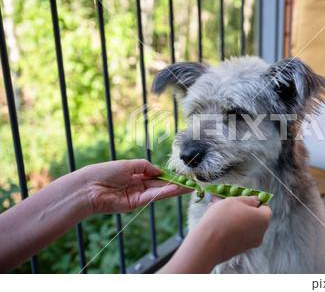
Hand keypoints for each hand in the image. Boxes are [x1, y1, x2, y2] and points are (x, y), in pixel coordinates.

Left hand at [77, 159, 192, 214]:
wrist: (88, 187)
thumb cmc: (104, 172)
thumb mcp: (128, 164)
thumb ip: (145, 166)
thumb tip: (159, 170)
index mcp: (135, 174)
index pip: (156, 175)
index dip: (169, 174)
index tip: (182, 174)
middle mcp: (138, 185)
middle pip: (161, 184)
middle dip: (176, 184)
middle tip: (192, 184)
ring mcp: (137, 196)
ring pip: (159, 192)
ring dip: (174, 190)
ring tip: (189, 188)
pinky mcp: (134, 204)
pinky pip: (152, 197)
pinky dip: (163, 193)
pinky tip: (174, 189)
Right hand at [161, 195, 271, 272]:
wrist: (208, 243)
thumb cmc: (224, 218)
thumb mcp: (236, 201)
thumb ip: (248, 199)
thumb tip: (255, 200)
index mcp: (263, 220)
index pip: (265, 207)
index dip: (255, 200)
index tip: (244, 195)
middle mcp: (259, 234)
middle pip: (251, 215)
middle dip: (238, 206)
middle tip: (226, 198)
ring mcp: (248, 243)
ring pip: (241, 224)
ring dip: (230, 214)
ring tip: (214, 205)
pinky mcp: (236, 250)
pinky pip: (234, 233)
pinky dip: (227, 225)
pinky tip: (213, 217)